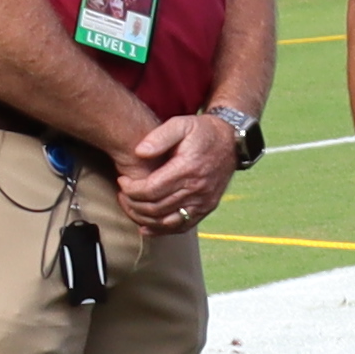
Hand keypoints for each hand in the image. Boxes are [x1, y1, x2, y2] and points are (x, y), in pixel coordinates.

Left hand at [119, 109, 240, 233]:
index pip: (150, 189)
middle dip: (132, 203)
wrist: (231, 140)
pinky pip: (181, 226)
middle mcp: (198, 189)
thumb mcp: (181, 124)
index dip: (131, 189)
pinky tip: (146, 226)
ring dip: (143, 218)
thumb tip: (139, 152)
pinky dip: (161, 230)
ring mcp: (204, 201)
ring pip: (165, 221)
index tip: (123, 181)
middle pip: (155, 207)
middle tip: (123, 193)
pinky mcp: (207, 208)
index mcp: (188, 168)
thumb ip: (159, 136)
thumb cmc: (202, 132)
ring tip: (131, 206)